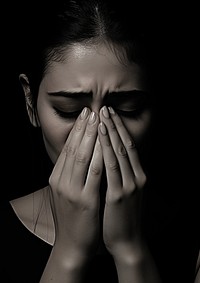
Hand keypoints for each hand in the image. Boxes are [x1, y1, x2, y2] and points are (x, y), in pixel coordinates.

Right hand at [49, 108, 102, 263]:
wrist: (72, 245)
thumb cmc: (71, 218)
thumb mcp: (64, 194)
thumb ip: (68, 175)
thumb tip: (75, 155)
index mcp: (56, 179)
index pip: (66, 148)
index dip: (76, 130)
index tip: (85, 115)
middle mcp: (61, 181)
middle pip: (73, 148)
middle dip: (84, 127)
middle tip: (92, 110)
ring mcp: (72, 190)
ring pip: (82, 156)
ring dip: (91, 136)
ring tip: (99, 119)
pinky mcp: (85, 200)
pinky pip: (94, 173)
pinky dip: (100, 156)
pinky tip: (106, 143)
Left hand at [98, 106, 146, 259]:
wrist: (128, 242)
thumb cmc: (123, 217)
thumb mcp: (127, 192)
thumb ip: (122, 175)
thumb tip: (111, 157)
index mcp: (138, 176)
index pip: (129, 146)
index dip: (120, 129)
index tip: (110, 115)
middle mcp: (137, 177)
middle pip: (125, 145)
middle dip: (114, 125)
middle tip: (105, 107)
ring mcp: (129, 185)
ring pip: (119, 152)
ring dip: (110, 132)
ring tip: (101, 116)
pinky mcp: (118, 195)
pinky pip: (111, 168)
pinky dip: (105, 151)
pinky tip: (99, 138)